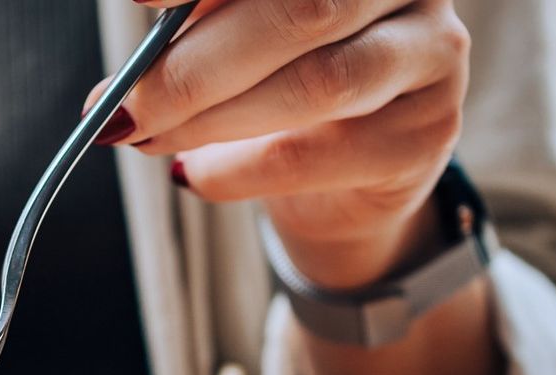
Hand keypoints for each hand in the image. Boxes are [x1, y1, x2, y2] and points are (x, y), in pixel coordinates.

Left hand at [105, 0, 470, 291]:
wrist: (342, 177)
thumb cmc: (277, 81)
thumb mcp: (233, 36)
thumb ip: (197, 23)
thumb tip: (126, 68)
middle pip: (302, 10)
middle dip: (194, 64)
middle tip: (124, 104)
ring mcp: (431, 53)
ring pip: (317, 83)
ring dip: (213, 118)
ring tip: (148, 137)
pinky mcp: (426, 133)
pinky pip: (320, 152)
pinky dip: (241, 169)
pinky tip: (194, 175)